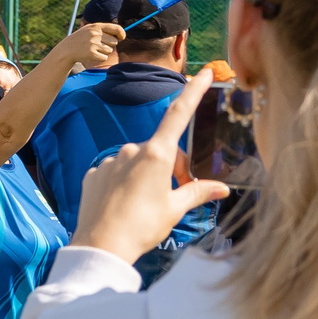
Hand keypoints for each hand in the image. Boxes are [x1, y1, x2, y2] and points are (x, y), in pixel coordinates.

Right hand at [52, 22, 124, 73]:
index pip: (116, 28)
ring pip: (110, 50)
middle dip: (109, 44)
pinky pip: (104, 57)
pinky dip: (100, 58)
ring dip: (104, 51)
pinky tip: (91, 55)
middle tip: (99, 45)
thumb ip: (104, 30)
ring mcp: (93, 44)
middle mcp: (95, 34)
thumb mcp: (89, 30)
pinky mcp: (92, 53)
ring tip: (93, 49)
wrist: (67, 50)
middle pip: (114, 42)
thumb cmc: (81, 39)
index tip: (122, 38)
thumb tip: (120, 37)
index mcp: (96, 26)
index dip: (122, 33)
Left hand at [71, 67, 230, 263]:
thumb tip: (223, 188)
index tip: (202, 72)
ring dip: (147, 175)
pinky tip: (124, 203)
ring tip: (146, 204)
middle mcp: (131, 150)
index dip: (193, 92)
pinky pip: (116, 171)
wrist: (101, 245)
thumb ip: (197, 192)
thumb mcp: (175, 209)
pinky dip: (124, 182)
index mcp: (156, 154)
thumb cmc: (142, 226)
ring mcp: (110, 160)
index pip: (179, 114)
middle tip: (174, 195)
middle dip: (172, 168)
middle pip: (162, 150)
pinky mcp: (94, 172)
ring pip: (138, 161)